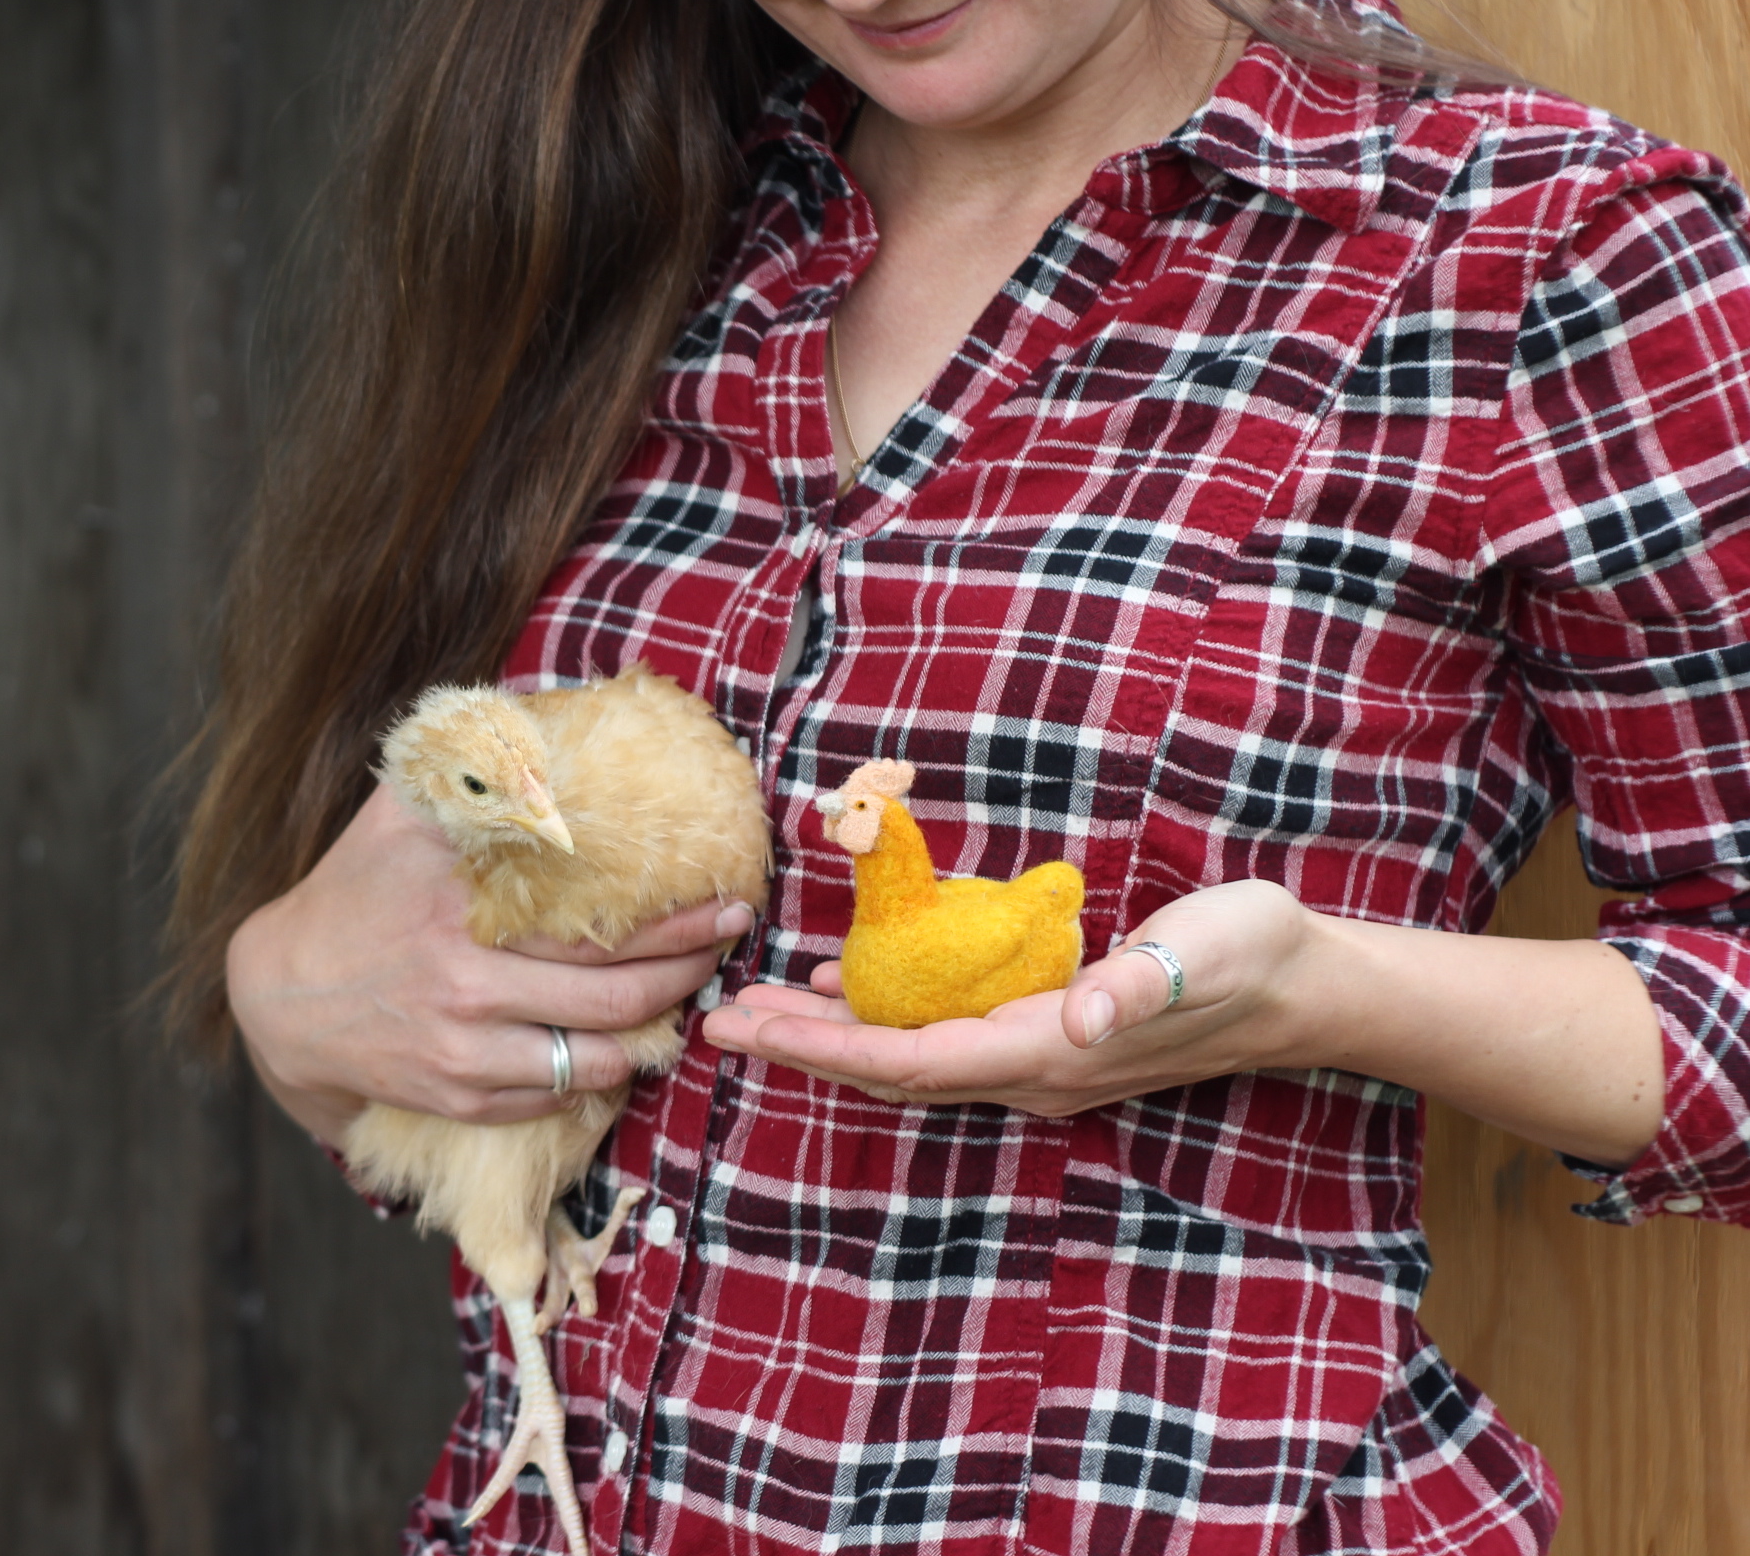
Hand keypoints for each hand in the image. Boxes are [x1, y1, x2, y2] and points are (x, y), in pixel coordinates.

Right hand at [228, 783, 754, 1141]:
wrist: (281, 995)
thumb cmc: (357, 889)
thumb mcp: (401, 812)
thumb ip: (472, 763)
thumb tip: (549, 704)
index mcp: (464, 905)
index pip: (598, 921)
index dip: (677, 918)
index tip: (728, 900)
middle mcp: (467, 980)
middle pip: (614, 991)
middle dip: (688, 970)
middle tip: (727, 946)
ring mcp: (462, 1047)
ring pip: (595, 1055)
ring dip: (656, 1029)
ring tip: (691, 998)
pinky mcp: (456, 1094)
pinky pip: (554, 1096)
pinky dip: (602, 1076)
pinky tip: (628, 1047)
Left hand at [702, 881, 1315, 1116]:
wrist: (1304, 986)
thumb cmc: (1249, 958)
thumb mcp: (1201, 953)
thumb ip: (1140, 986)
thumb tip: (1078, 1019)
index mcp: (1050, 1052)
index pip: (914, 1061)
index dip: (826, 1049)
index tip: (753, 1028)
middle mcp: (1033, 1071)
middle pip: (893, 1072)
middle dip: (805, 1049)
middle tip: (721, 1019)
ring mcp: (1039, 1060)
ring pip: (910, 1059)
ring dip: (834, 1037)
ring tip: (763, 1008)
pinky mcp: (1048, 1035)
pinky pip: (943, 1037)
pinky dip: (884, 1018)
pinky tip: (853, 984)